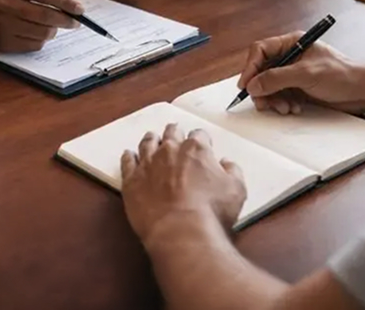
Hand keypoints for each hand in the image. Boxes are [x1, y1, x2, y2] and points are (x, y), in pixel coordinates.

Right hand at [0, 0, 83, 51]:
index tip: (80, 8)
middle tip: (76, 21)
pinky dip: (42, 40)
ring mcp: (3, 27)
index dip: (66, 2)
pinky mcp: (3, 44)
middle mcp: (6, 6)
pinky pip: (33, 45)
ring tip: (53, 25)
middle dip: (66, 20)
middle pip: (45, 16)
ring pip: (42, 33)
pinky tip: (38, 33)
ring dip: (54, 30)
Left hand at [121, 124, 246, 246]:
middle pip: (171, 134)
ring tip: (151, 138)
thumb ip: (232, 172)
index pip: (199, 136)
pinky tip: (128, 155)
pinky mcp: (132, 180)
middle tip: (174, 133)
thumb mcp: (236, 190)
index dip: (201, 140)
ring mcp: (148, 163)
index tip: (202, 143)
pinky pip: (127, 162)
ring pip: (147, 144)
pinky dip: (128, 157)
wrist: (181, 231)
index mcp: (196, 149)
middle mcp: (170, 151)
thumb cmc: (211, 212)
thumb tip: (227, 163)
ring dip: (151, 140)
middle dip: (174, 133)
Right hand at [238, 31, 364, 114]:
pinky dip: (282, 104)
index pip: (260, 51)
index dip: (250, 67)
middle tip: (264, 103)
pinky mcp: (297, 89)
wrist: (362, 92)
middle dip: (262, 88)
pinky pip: (278, 96)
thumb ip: (277, 78)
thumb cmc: (342, 75)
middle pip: (261, 71)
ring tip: (285, 108)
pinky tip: (294, 108)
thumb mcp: (306, 74)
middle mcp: (289, 57)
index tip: (246, 85)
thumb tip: (253, 85)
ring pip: (268, 86)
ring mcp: (292, 74)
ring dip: (273, 99)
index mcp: (291, 43)